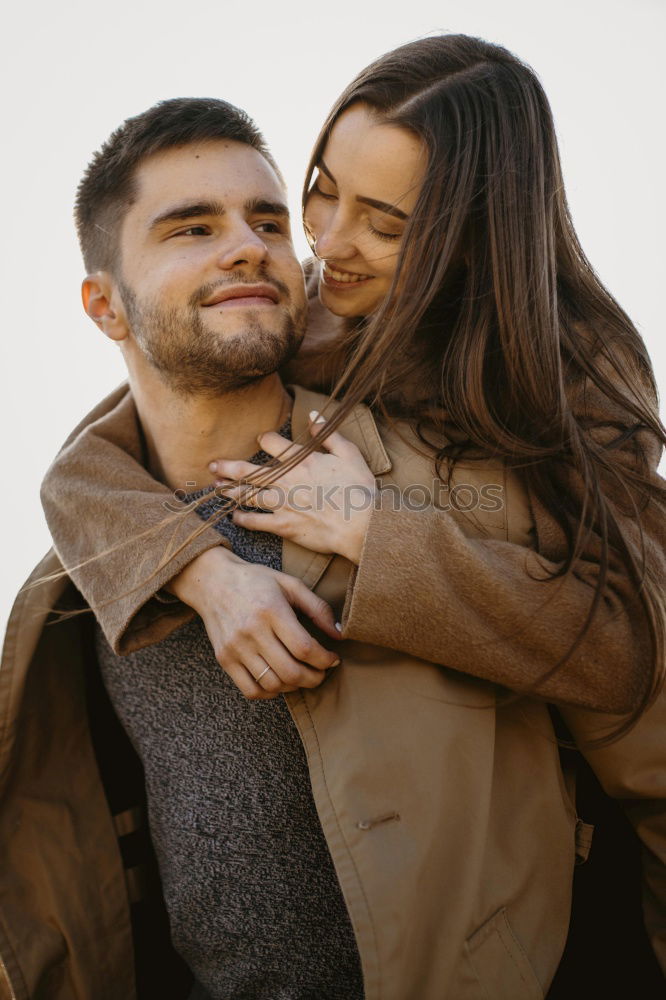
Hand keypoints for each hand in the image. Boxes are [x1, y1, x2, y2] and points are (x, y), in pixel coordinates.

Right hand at [168, 546, 341, 699]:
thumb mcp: (290, 584)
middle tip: (322, 672)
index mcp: (271, 610)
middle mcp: (251, 631)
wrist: (213, 581)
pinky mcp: (224, 659)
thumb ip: (318, 608)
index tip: (333, 659)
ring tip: (302, 676)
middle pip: (290, 671)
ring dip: (294, 687)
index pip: (304, 648)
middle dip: (314, 678)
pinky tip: (279, 681)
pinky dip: (270, 693)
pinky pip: (250, 690)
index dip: (325, 660)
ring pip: (272, 684)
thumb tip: (340, 634)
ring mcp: (235, 648)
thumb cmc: (256, 581)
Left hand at [210, 411, 376, 563]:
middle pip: (249, 471)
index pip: (272, 443)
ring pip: (248, 495)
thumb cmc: (359, 488)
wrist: (361, 524)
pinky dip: (243, 519)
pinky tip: (235, 517)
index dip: (264, 439)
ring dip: (230, 491)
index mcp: (302, 460)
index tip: (261, 439)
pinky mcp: (284, 525)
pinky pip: (256, 522)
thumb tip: (313, 415)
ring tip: (216, 488)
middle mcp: (287, 480)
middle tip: (212, 465)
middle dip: (228, 466)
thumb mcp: (350, 453)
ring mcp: (283, 504)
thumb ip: (328, 434)